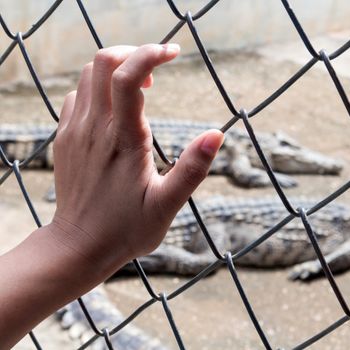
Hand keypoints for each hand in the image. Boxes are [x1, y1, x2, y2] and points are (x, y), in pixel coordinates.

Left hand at [50, 44, 223, 272]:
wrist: (77, 247)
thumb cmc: (126, 230)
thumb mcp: (167, 205)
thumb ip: (192, 168)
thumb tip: (217, 134)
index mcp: (123, 140)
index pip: (127, 77)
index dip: (151, 55)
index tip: (174, 52)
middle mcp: (94, 128)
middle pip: (102, 63)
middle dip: (133, 53)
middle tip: (158, 67)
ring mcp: (75, 132)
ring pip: (87, 76)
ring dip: (115, 69)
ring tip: (142, 87)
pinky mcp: (65, 139)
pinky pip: (77, 96)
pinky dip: (97, 88)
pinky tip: (115, 108)